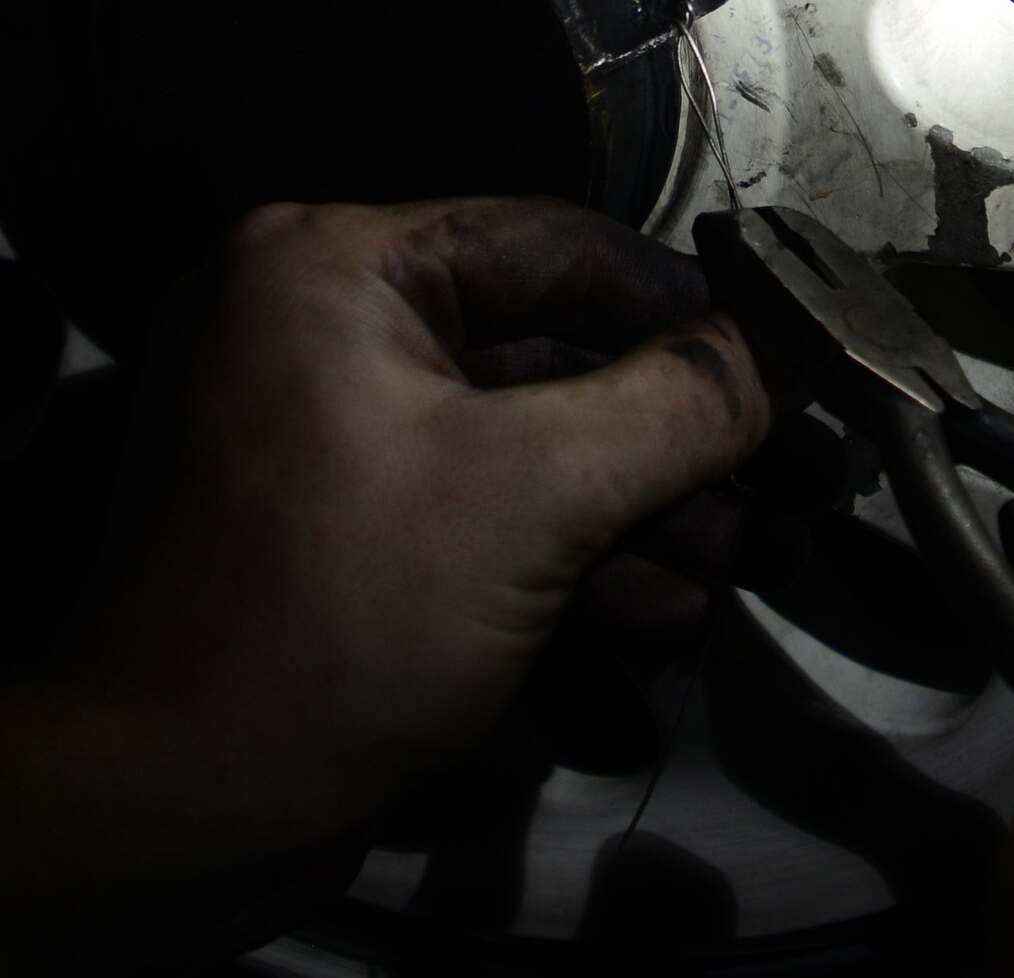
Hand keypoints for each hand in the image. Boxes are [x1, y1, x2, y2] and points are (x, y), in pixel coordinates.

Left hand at [2, 198, 770, 968]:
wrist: (171, 817)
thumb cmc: (327, 627)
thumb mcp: (536, 496)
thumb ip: (677, 407)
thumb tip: (774, 358)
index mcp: (338, 272)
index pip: (561, 247)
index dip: (689, 308)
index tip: (790, 365)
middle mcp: (330, 333)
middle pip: (560, 353)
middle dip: (679, 438)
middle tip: (787, 486)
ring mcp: (342, 439)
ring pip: (538, 443)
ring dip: (648, 508)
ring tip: (742, 564)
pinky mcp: (358, 534)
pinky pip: (494, 512)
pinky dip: (581, 557)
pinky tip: (664, 612)